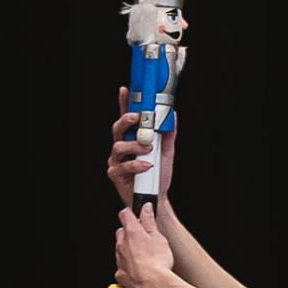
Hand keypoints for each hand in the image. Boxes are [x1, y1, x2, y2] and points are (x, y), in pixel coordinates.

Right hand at [107, 87, 176, 206]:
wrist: (156, 198)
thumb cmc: (157, 175)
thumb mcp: (166, 152)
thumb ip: (168, 134)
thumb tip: (172, 116)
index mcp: (131, 139)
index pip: (126, 119)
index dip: (124, 103)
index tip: (125, 90)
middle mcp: (121, 148)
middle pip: (117, 128)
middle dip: (126, 120)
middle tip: (138, 117)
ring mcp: (117, 161)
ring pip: (119, 146)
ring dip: (134, 145)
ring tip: (148, 148)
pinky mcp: (116, 174)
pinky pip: (123, 166)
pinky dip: (136, 164)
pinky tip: (146, 166)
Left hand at [113, 204, 177, 287]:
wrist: (154, 286)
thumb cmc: (157, 262)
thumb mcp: (158, 237)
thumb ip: (149, 221)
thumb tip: (146, 208)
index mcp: (131, 232)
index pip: (125, 214)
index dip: (131, 213)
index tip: (137, 215)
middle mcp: (121, 245)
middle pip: (122, 232)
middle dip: (130, 233)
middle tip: (145, 239)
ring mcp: (119, 260)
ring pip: (121, 250)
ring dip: (130, 250)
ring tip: (146, 257)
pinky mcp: (120, 274)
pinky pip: (122, 267)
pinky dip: (129, 267)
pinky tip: (141, 270)